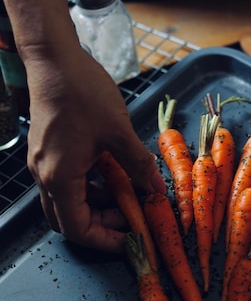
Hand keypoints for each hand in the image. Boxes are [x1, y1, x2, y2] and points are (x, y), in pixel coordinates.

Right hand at [26, 44, 165, 252]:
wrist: (54, 59)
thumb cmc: (83, 92)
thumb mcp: (119, 132)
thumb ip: (139, 165)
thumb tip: (157, 190)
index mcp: (60, 177)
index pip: (78, 229)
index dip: (105, 241)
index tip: (131, 241)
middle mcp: (46, 176)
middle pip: (69, 220)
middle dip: (102, 225)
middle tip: (131, 218)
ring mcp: (43, 164)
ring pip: (68, 201)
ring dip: (97, 206)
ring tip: (129, 196)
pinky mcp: (47, 152)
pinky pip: (66, 182)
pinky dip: (89, 187)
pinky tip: (114, 175)